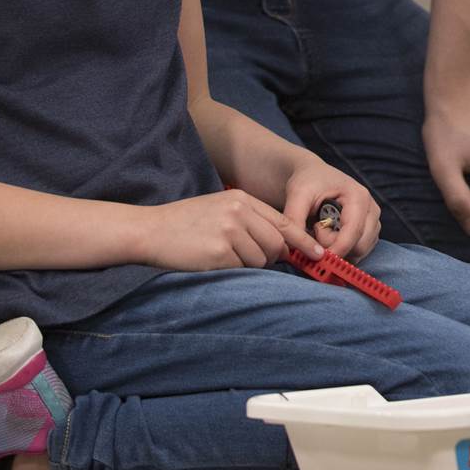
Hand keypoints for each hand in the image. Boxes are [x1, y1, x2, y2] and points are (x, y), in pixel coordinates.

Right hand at [139, 189, 324, 270]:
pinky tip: (214, 261)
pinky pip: (241, 269)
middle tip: (254, 260)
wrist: (150, 230)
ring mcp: (229, 231)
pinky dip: (233, 270)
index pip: (283, 221)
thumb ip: (250, 220)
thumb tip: (281, 245)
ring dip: (251, 266)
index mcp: (242, 198)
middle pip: (277, 243)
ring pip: (261, 259)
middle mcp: (239, 211)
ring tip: (226, 257)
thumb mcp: (221, 209)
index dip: (302, 241)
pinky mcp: (218, 252)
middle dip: (273, 258)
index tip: (319, 254)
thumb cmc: (186, 223)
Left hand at [281, 163, 382, 261]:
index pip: (353, 233)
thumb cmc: (308, 181)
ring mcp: (372, 221)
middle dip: (336, 248)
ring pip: (360, 252)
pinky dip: (344, 251)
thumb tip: (295, 247)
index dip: (336, 250)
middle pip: (360, 246)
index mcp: (359, 197)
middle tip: (316, 232)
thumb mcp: (297, 194)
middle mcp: (371, 210)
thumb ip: (294, 219)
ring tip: (322, 231)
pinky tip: (330, 236)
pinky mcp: (369, 231)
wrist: (314, 175)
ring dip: (339, 250)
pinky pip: (359, 252)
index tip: (316, 257)